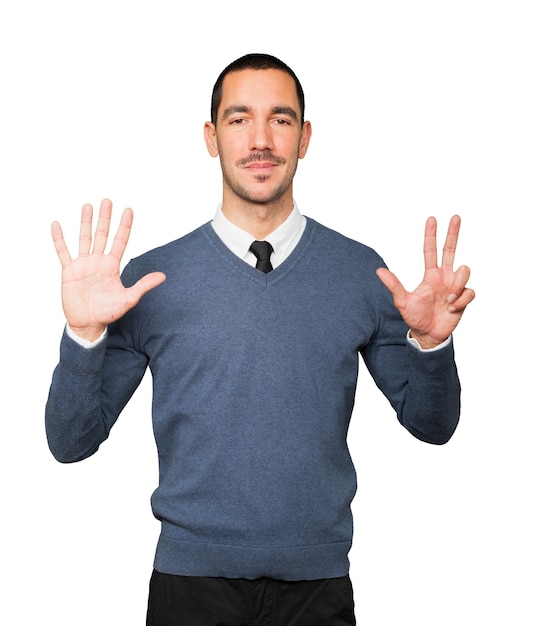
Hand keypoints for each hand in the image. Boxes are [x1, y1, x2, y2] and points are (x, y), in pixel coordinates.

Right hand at [51, 198, 165, 341]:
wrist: (88, 324)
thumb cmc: (108, 312)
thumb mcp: (129, 298)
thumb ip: (143, 285)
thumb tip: (163, 276)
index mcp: (112, 266)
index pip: (120, 241)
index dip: (124, 226)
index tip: (129, 210)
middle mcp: (98, 261)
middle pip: (102, 235)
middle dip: (105, 218)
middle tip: (107, 200)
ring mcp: (83, 264)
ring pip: (84, 238)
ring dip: (85, 222)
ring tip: (88, 206)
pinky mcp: (69, 271)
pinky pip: (62, 251)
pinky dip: (59, 239)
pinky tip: (57, 224)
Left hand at [376, 215, 474, 348]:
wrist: (428, 335)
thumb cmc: (415, 318)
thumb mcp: (402, 302)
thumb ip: (394, 286)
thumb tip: (379, 271)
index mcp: (430, 275)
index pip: (431, 251)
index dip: (431, 236)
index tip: (432, 219)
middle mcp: (444, 277)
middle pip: (450, 250)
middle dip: (453, 233)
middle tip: (455, 216)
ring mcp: (455, 286)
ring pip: (464, 271)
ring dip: (456, 285)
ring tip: (447, 300)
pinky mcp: (464, 298)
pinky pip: (469, 292)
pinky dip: (461, 300)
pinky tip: (452, 308)